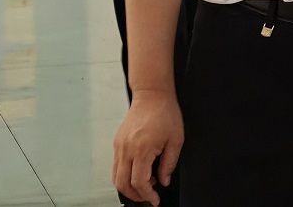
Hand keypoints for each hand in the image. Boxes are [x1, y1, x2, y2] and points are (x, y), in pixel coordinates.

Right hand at [112, 90, 182, 205]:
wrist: (152, 95)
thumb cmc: (165, 112)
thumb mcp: (176, 139)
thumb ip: (169, 163)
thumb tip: (163, 181)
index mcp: (142, 149)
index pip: (139, 182)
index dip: (147, 195)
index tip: (155, 199)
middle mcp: (126, 149)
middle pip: (122, 184)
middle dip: (135, 195)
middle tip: (149, 196)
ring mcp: (119, 147)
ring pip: (116, 177)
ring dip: (129, 186)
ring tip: (146, 183)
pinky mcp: (116, 143)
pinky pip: (116, 166)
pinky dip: (125, 175)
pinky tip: (140, 171)